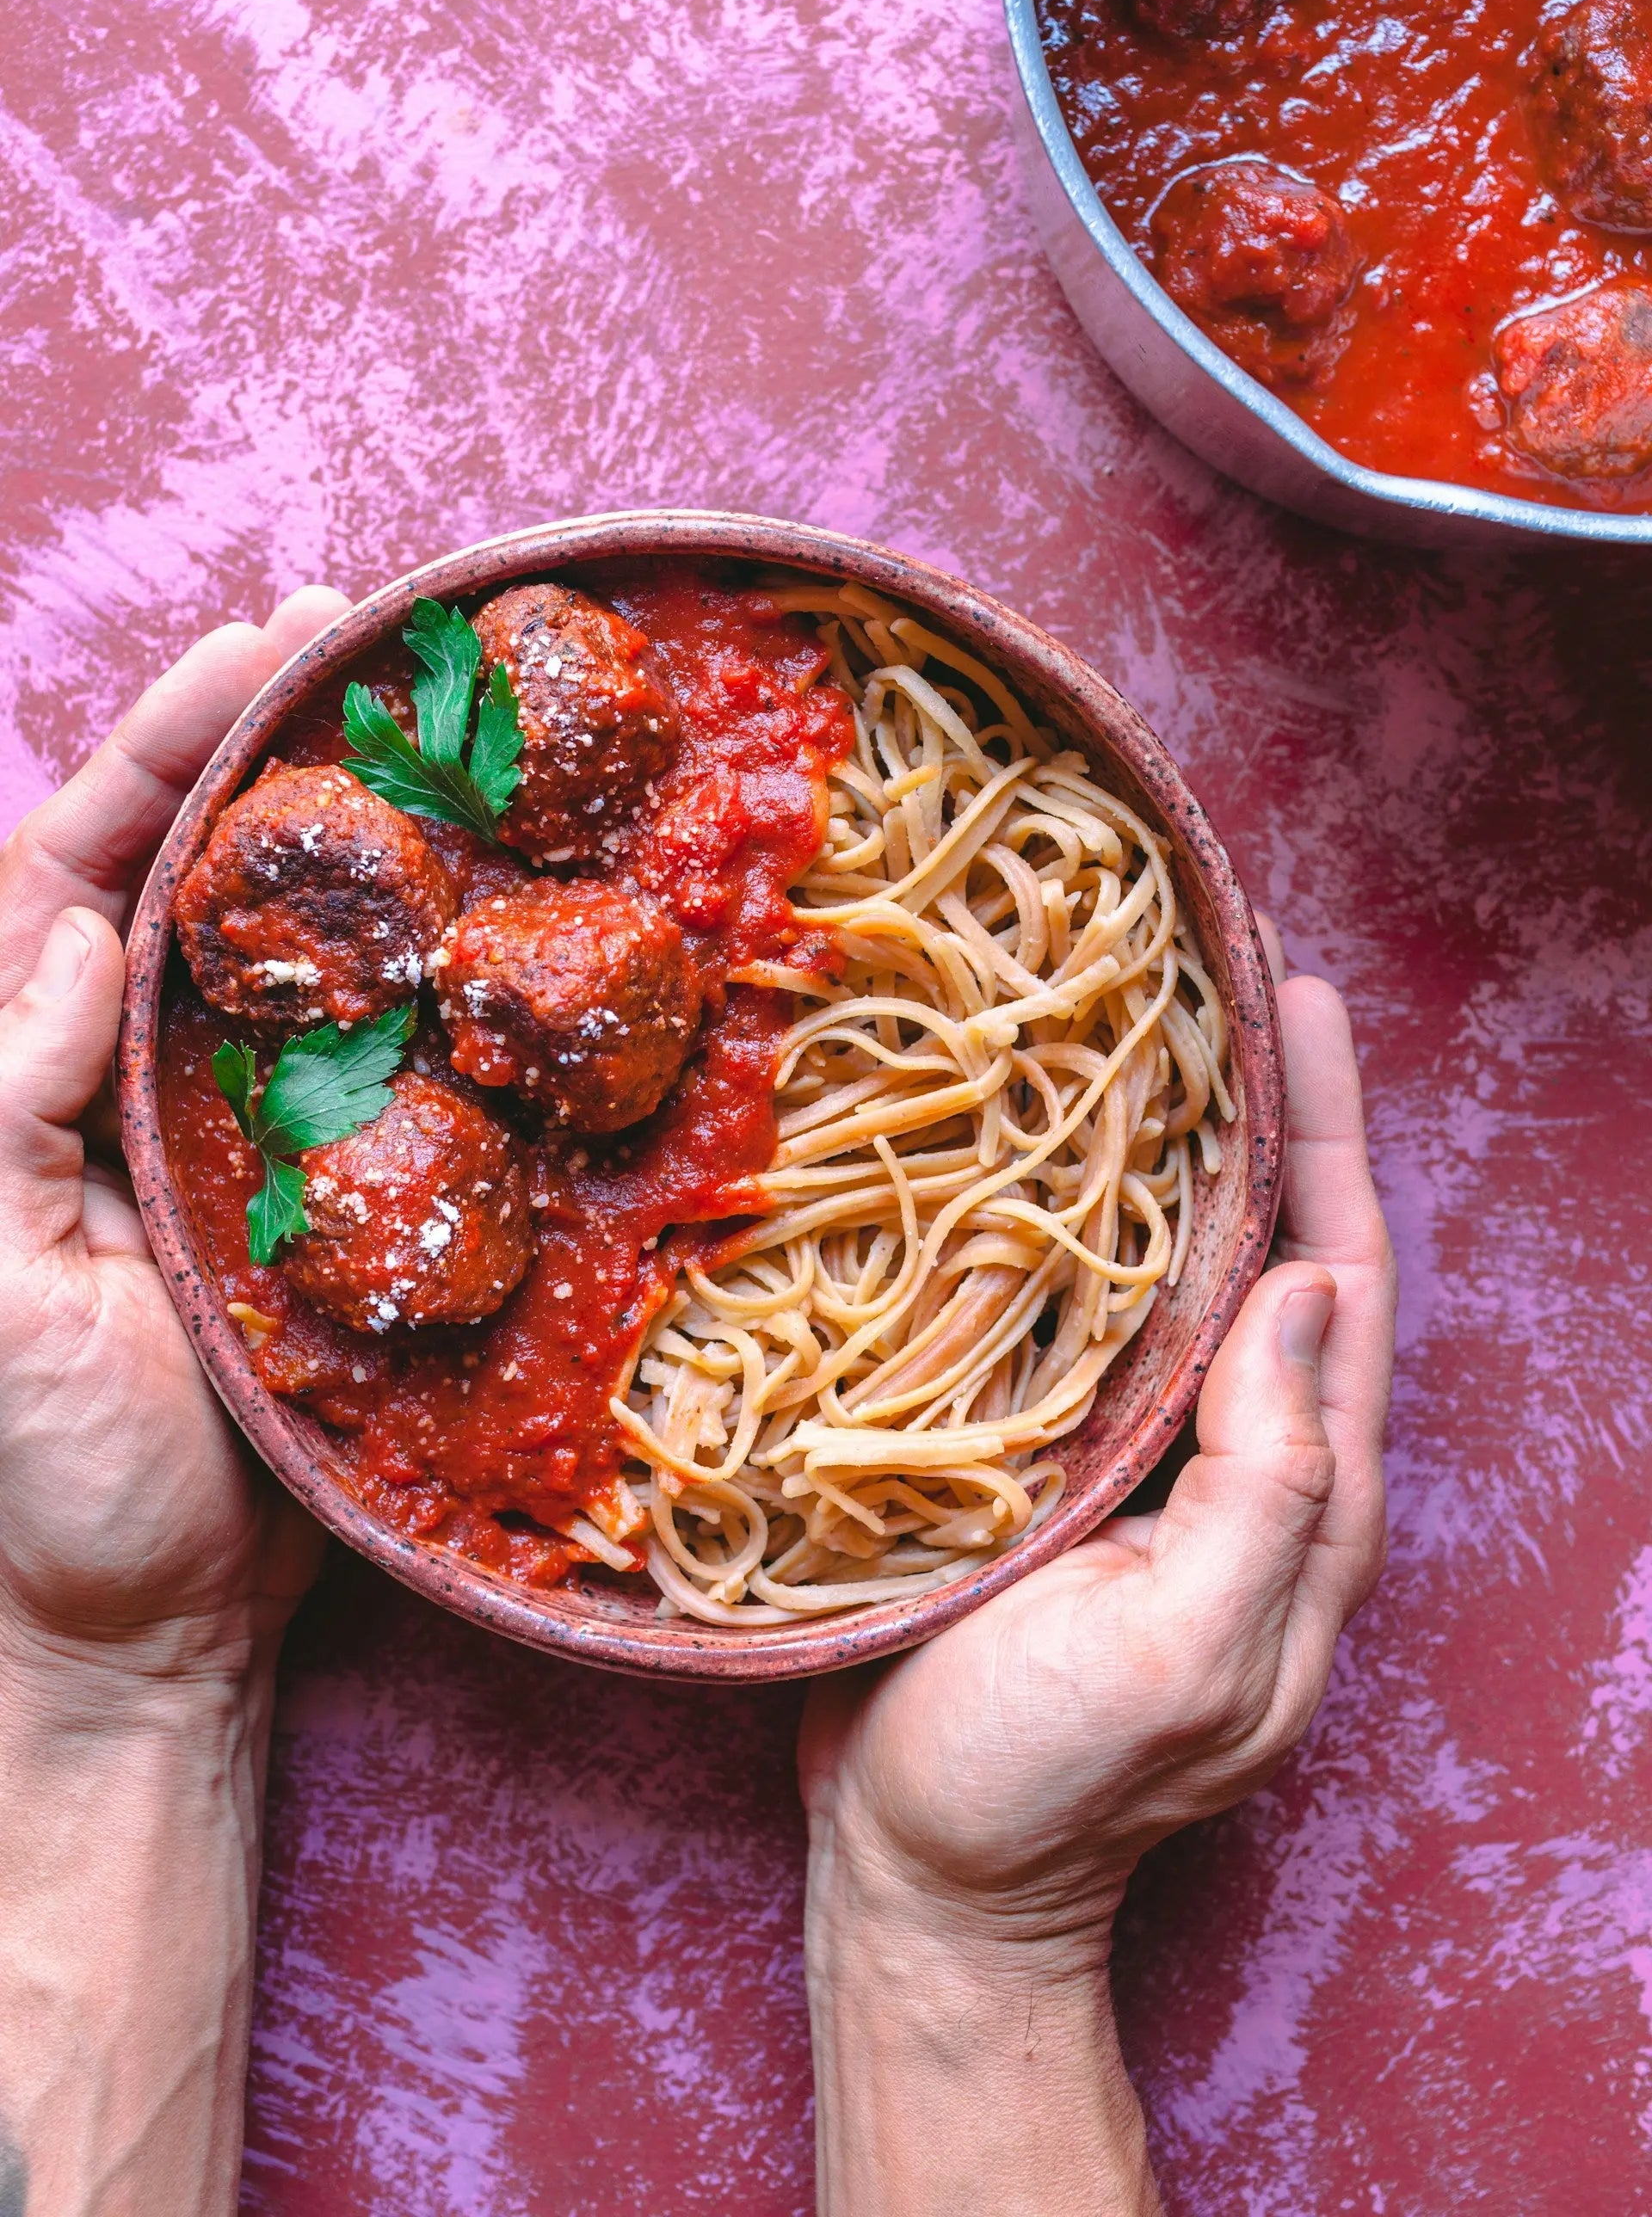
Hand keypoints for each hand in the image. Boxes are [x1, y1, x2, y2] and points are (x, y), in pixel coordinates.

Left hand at [0, 588, 347, 1688]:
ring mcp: (246, 1132)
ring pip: (307, 955)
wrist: (152, 1632)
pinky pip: (390, 1072)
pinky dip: (438, 989)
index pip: (81, 867)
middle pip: (204, 875)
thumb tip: (80, 940)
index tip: (258, 651)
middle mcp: (139, 1075)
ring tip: (451, 740)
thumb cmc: (43, 1477)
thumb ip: (4, 1112)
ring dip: (370, 845)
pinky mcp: (339, 1202)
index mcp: (35, 1072)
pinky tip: (502, 929)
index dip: (164, 747)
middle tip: (375, 644)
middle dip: (276, 749)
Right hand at [800, 953, 1394, 2216]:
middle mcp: (1242, 1463)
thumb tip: (1305, 1287)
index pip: (1341, 1276)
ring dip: (1173, 1152)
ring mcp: (1148, 1468)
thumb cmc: (1045, 1781)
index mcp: (1299, 1497)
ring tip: (1133, 1028)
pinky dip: (1079, 1228)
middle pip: (1275, 1251)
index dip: (1328, 1130)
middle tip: (1215, 970)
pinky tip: (1029, 1161)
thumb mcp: (1182, 1651)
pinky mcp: (1055, 1473)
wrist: (924, 1881)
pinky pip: (1090, 1324)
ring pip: (1181, 1274)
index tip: (1298, 994)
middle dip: (1263, 1110)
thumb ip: (1266, 1480)